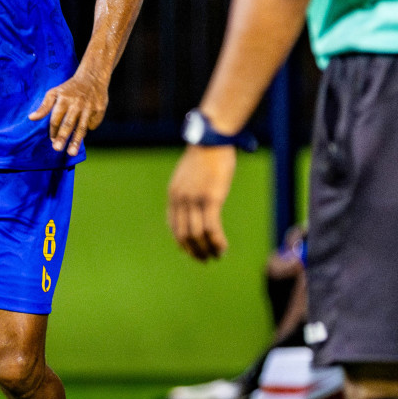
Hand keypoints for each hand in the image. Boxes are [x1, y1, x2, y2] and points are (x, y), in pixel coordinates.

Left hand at [30, 68, 109, 154]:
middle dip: (62, 137)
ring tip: (72, 153)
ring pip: (81, 127)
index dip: (53, 131)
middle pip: (68, 123)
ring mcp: (89, 107)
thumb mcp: (54, 93)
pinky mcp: (100, 109)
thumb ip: (44, 106)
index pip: (56, 118)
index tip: (52, 141)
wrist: (92, 77)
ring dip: (76, 140)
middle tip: (57, 148)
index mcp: (63, 99)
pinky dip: (89, 129)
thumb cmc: (69, 88)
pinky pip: (93, 124)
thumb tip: (31, 118)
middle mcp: (76, 104)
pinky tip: (85, 130)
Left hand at [167, 145, 236, 260]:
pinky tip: (223, 248)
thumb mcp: (190, 175)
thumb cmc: (205, 155)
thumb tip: (196, 202)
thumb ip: (189, 190)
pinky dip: (217, 242)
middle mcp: (180, 200)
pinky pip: (212, 228)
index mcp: (173, 195)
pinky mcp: (211, 198)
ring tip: (217, 256)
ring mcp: (194, 199)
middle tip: (206, 260)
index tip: (192, 251)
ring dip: (207, 249)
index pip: (174, 226)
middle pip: (183, 235)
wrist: (212, 138)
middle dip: (194, 251)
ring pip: (197, 235)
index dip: (182, 242)